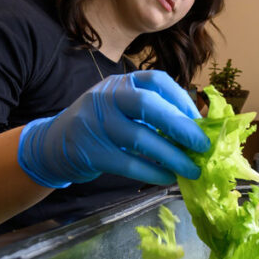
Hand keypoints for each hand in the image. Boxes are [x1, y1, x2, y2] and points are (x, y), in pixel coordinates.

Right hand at [18, 71, 209, 187]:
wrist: (56, 144)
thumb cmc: (102, 126)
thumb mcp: (123, 108)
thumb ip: (153, 113)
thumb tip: (197, 130)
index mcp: (121, 83)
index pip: (156, 80)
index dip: (182, 99)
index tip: (200, 121)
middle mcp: (106, 97)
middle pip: (147, 105)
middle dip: (180, 126)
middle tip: (203, 146)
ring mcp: (95, 123)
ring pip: (139, 137)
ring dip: (171, 155)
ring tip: (191, 170)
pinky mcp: (90, 151)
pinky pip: (127, 162)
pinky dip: (152, 172)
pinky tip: (168, 177)